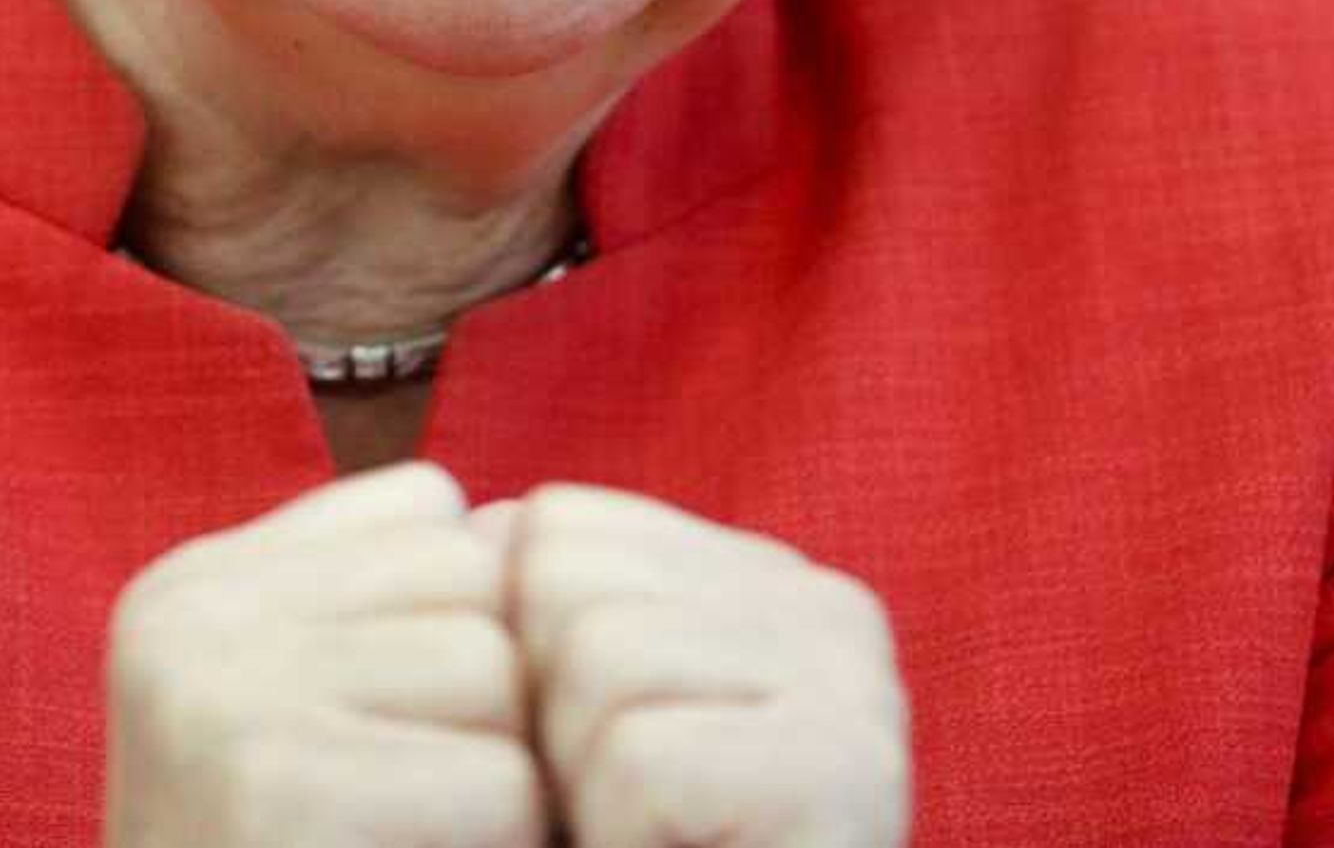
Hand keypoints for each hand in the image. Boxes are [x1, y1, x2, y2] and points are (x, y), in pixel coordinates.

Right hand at [103, 460, 546, 846]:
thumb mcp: (324, 733)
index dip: (478, 638)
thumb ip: (401, 621)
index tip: (426, 748)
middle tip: (444, 817)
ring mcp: (212, 692)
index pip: (431, 513)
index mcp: (194, 588)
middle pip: (476, 582)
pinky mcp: (263, 784)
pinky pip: (498, 781)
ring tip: (429, 846)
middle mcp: (186, 616)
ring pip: (499, 669)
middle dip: (509, 706)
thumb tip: (533, 531)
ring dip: (517, 781)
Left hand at [485, 481, 909, 847]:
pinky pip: (639, 757)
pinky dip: (619, 841)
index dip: (519, 664)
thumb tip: (478, 519)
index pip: (558, 526)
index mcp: (764, 581)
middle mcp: (829, 611)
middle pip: (567, 582)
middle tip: (617, 822)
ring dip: (578, 793)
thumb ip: (548, 623)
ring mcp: (855, 688)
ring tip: (645, 847)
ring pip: (596, 661)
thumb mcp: (574, 735)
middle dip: (544, 724)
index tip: (581, 772)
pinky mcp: (845, 772)